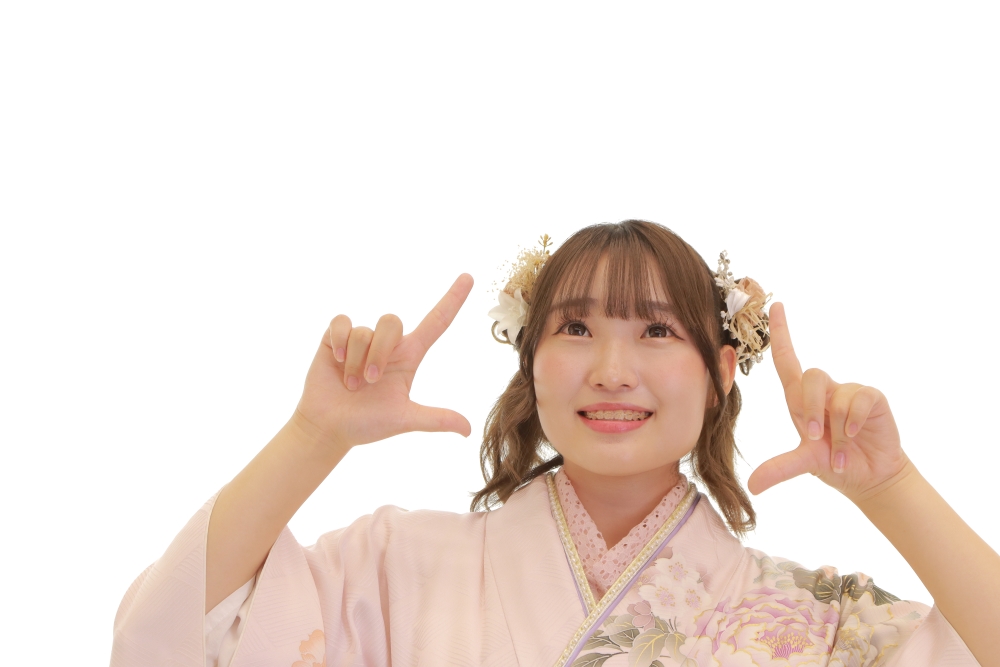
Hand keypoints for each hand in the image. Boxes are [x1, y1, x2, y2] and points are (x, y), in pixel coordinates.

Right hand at [291, 274, 473, 449]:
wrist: (329, 427)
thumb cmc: (367, 424)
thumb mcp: (404, 420)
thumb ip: (435, 419)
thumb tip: (468, 430)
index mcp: (409, 357)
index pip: (437, 322)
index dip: (452, 300)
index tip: (469, 277)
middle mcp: (387, 344)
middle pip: (392, 322)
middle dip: (380, 352)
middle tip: (370, 380)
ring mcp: (361, 340)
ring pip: (364, 330)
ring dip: (355, 360)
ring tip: (349, 383)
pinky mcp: (334, 338)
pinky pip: (341, 323)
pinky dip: (338, 342)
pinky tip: (334, 360)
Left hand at [746, 302, 909, 502]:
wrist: (869, 477)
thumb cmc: (832, 463)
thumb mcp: (804, 464)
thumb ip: (780, 468)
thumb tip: (753, 486)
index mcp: (800, 400)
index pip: (787, 360)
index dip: (782, 333)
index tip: (775, 306)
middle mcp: (823, 392)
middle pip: (811, 375)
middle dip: (810, 408)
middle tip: (812, 436)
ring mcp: (848, 393)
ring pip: (837, 395)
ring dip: (836, 430)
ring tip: (839, 453)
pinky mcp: (871, 399)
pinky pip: (859, 398)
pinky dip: (853, 422)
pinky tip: (855, 437)